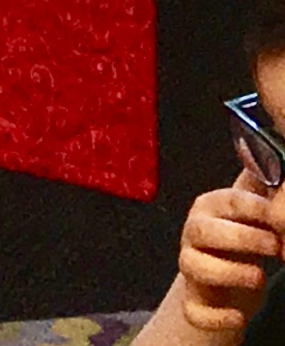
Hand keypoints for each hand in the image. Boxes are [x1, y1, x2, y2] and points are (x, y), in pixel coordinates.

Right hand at [175, 173, 283, 333]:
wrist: (226, 280)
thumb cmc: (245, 238)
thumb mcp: (255, 210)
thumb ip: (263, 185)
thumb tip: (266, 152)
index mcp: (210, 208)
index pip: (225, 199)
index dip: (253, 207)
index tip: (276, 216)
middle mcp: (194, 233)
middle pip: (202, 229)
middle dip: (241, 238)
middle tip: (273, 246)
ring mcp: (191, 266)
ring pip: (192, 266)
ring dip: (229, 272)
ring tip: (259, 276)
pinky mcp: (195, 301)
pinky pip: (195, 310)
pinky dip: (217, 316)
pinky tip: (239, 315)